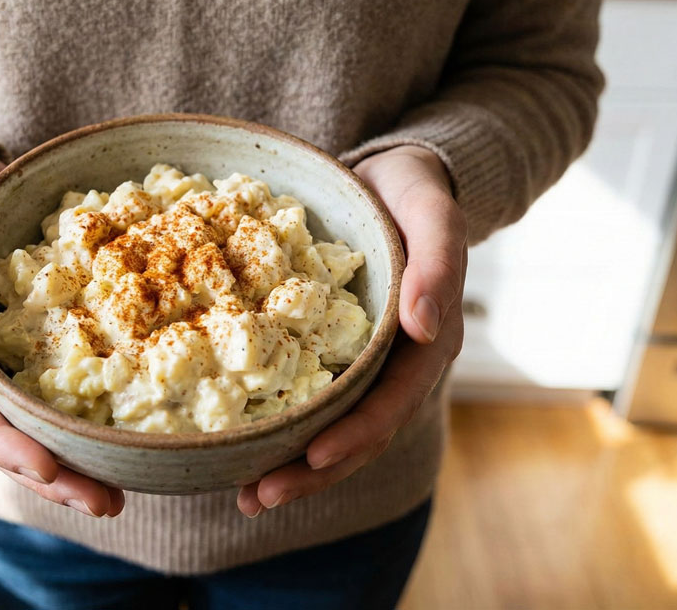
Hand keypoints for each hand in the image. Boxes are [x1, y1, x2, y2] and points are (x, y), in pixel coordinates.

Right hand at [0, 133, 124, 517]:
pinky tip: (122, 444)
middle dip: (47, 475)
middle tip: (105, 504)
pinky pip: (48, 395)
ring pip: (24, 427)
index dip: (2, 441)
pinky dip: (80, 425)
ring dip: (67, 468)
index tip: (48, 468)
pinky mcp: (24, 347)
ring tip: (116, 498)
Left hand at [237, 145, 466, 516]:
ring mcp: (364, 365)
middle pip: (360, 434)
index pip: (393, 400)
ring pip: (333, 430)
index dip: (356, 433)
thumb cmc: (413, 190)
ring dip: (294, 469)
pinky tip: (239, 452)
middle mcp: (396, 365)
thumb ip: (437, 262)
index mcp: (426, 341)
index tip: (313, 455)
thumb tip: (426, 326)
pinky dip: (280, 431)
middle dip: (312, 471)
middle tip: (258, 497)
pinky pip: (309, 401)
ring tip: (246, 497)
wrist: (388, 178)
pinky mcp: (330, 354)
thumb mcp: (433, 212)